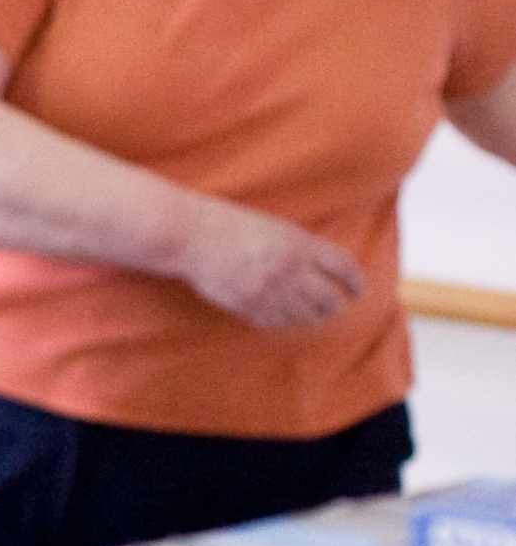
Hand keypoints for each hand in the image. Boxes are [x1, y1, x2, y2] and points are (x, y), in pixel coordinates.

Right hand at [178, 198, 364, 330]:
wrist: (189, 236)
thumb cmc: (227, 223)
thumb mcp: (274, 226)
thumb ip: (299, 247)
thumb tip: (321, 269)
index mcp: (300, 244)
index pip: (344, 268)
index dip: (355, 282)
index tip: (357, 290)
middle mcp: (290, 270)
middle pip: (330, 298)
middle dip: (336, 304)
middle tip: (337, 306)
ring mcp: (270, 291)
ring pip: (306, 315)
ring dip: (313, 316)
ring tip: (314, 315)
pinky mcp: (249, 306)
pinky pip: (277, 322)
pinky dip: (285, 321)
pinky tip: (286, 317)